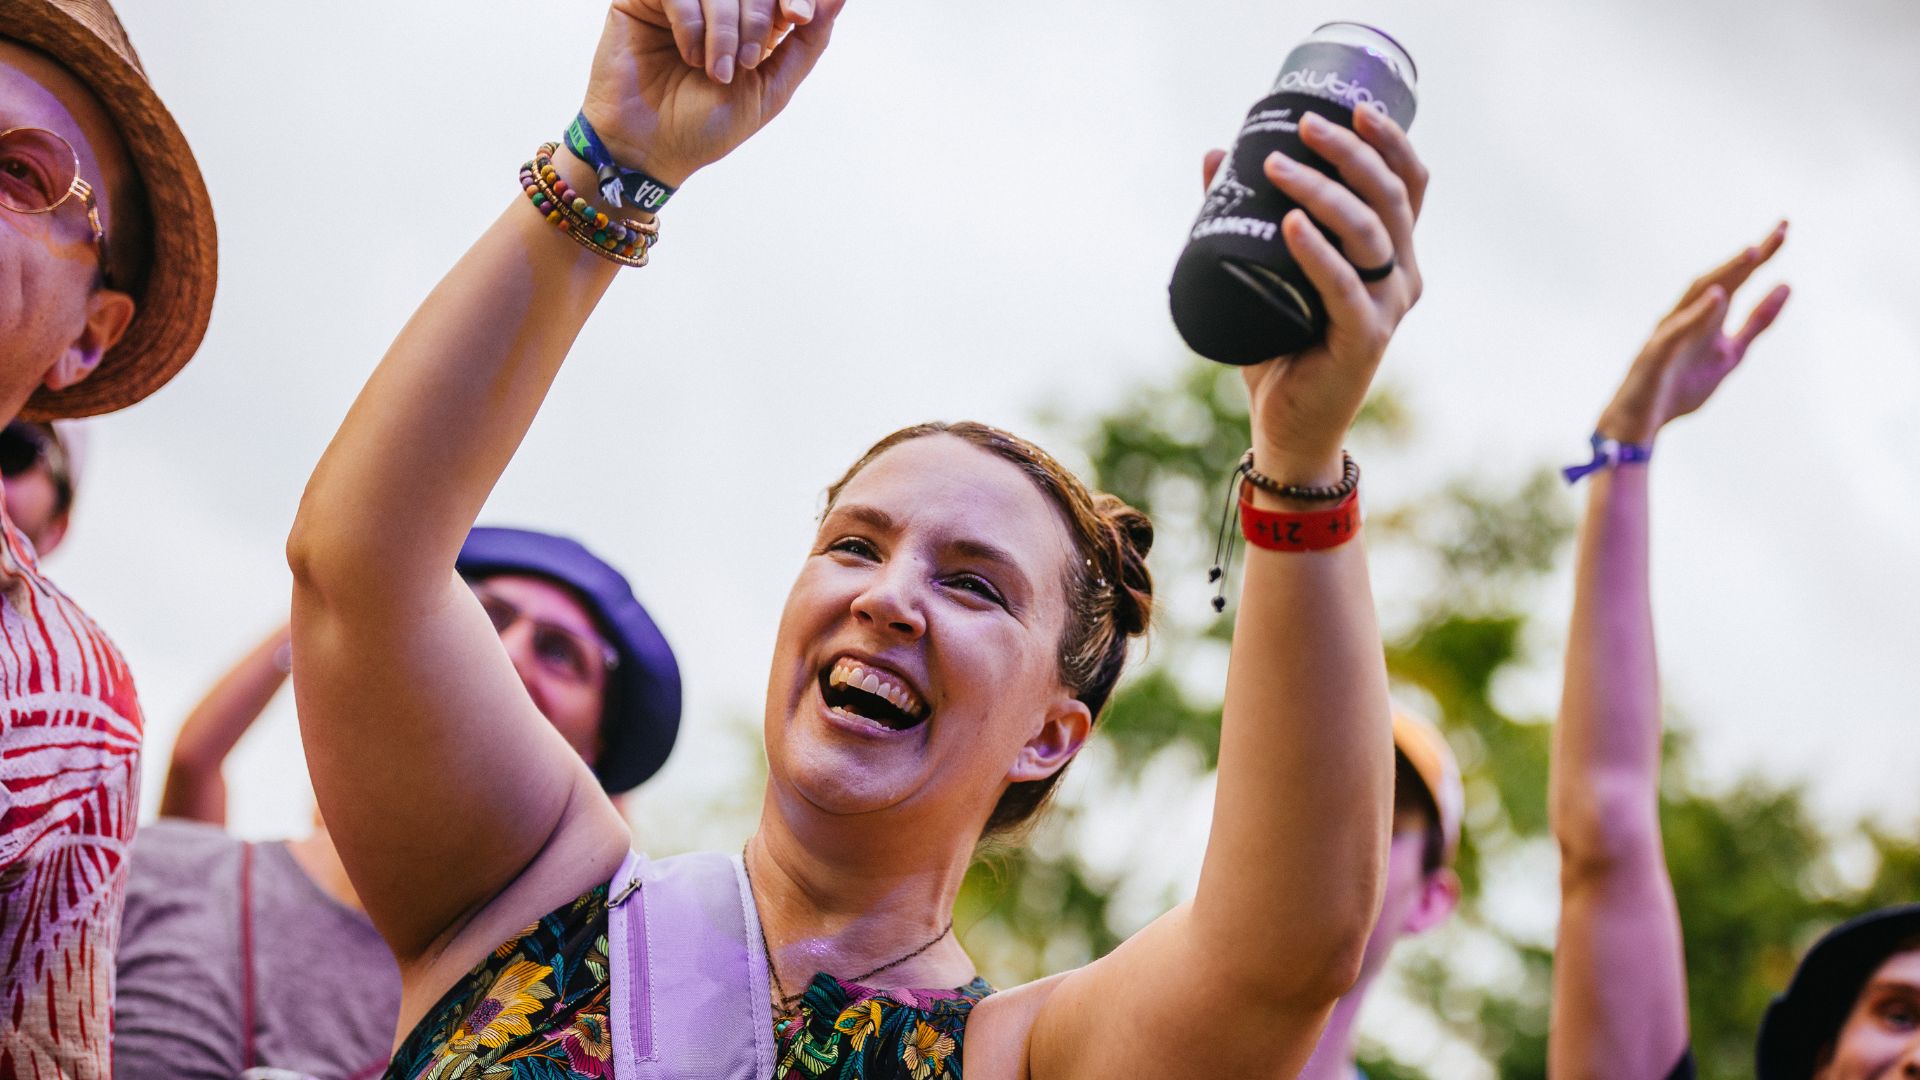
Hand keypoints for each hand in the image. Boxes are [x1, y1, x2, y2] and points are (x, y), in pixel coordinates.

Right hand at [580, 0, 842, 187]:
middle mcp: (717, 5)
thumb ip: (807, 42)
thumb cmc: (706, 127)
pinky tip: (689, 55)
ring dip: (723, 27)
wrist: (649, 152)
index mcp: (752, 21)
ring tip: (714, 70)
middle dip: (755, 19)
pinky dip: (690, 23)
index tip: (798, 17)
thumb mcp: (770, 88)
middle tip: (743, 63)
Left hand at [1202, 109, 1427, 487]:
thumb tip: (1212, 155)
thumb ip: (1245, 217)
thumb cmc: (1279, 347)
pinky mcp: (1365, 340)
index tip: (1351, 108)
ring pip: (1369, 232)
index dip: (1389, 142)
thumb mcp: (1264, 272)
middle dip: (1350, 152)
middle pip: (1390, 197)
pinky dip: (1318, 252)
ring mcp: (1387, 309)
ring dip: (1324, 191)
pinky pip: (1345, 287)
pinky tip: (1291, 224)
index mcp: (1392, 255)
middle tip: (1302, 128)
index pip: (1408, 185)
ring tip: (1276, 166)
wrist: (1288, 426)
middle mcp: (1402, 276)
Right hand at [1598, 223, 1790, 444]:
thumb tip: (1787, 285)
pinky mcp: (1655, 354)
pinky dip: (1697, 314)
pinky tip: (1718, 296)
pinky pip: (1676, 331)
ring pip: (1695, 297)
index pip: (1736, 279)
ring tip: (1752, 253)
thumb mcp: (1731, 352)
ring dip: (1724, 274)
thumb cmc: (1680, 385)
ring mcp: (1668, 333)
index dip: (1762, 255)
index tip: (1786, 228)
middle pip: (1718, 279)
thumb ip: (1756, 321)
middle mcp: (1685, 316)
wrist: (1641, 421)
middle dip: (1748, 258)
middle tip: (1781, 231)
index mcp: (1705, 316)